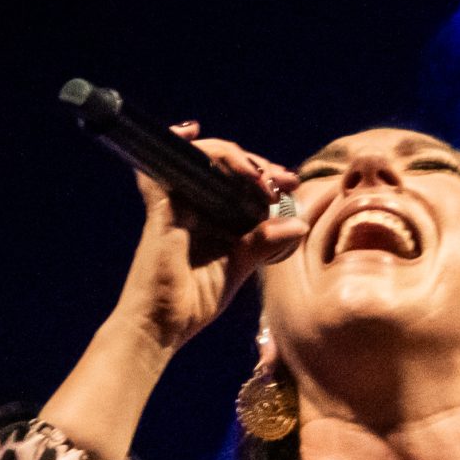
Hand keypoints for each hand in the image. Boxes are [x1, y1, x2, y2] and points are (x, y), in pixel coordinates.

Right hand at [107, 125, 305, 356]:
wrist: (160, 328)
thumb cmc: (191, 303)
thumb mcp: (237, 268)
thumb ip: (264, 244)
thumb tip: (299, 224)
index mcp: (212, 218)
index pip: (239, 182)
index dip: (266, 176)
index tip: (292, 184)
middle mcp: (192, 205)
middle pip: (223, 165)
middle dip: (257, 165)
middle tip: (284, 179)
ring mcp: (175, 205)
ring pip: (200, 159)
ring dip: (233, 158)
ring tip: (260, 176)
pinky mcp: (160, 210)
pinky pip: (160, 170)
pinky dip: (174, 145)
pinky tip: (189, 131)